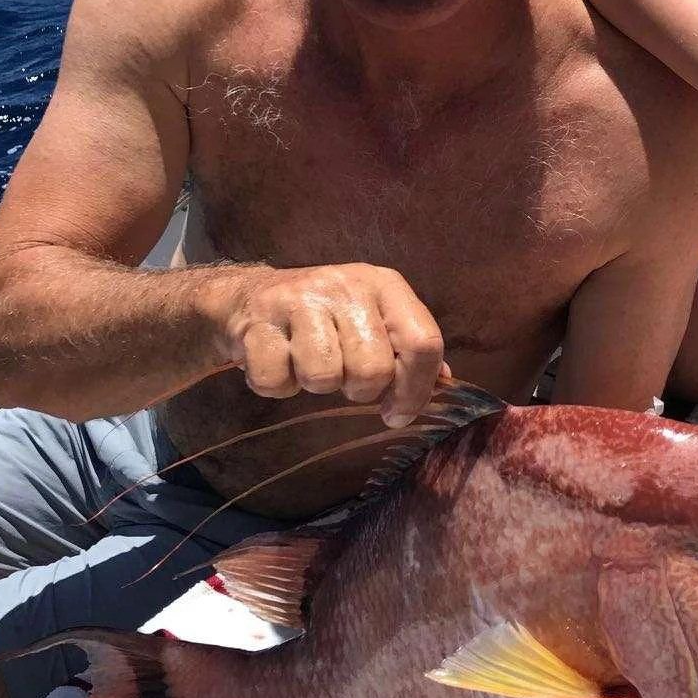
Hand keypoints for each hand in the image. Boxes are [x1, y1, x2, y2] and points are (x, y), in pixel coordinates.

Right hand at [213, 263, 447, 425]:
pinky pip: (277, 381)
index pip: (423, 343)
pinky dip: (278, 386)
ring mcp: (299, 300)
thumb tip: (447, 385)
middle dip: (360, 390)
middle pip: (373, 369)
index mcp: (384, 285)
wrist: (250, 296)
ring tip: (309, 364)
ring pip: (324, 377)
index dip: (416, 390)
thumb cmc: (325, 316)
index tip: (398, 412)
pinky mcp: (258, 321)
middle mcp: (345, 285)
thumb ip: (409, 349)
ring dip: (317, 386)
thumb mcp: (374, 318)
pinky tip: (280, 362)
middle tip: (344, 378)